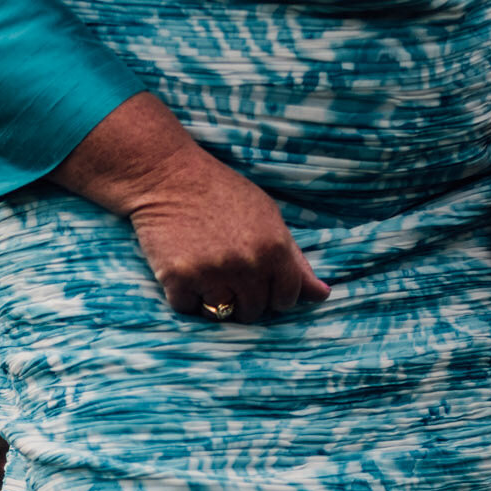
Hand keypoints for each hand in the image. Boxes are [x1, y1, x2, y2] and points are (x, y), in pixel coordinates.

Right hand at [53, 92, 328, 321]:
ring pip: (221, 314)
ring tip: (205, 270)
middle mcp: (247, 265)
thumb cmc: (222, 194)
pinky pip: (187, 308)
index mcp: (274, 248)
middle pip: (253, 311)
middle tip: (226, 271)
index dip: (272, 294)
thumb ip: (295, 261)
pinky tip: (183, 268)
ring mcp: (211, 274)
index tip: (258, 281)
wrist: (169, 177)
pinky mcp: (178, 279)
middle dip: (243, 298)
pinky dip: (184, 295)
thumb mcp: (268, 219)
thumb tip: (322, 296)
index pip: (285, 298)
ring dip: (213, 299)